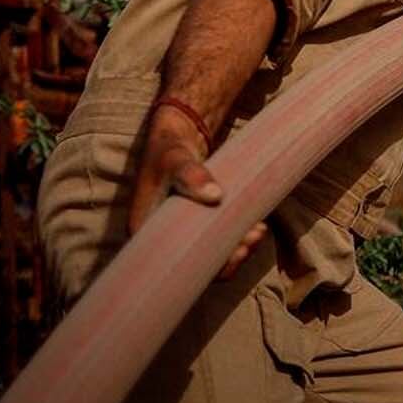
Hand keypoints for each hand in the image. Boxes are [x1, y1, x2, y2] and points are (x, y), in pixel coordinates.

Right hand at [126, 105, 267, 280]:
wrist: (174, 137)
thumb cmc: (169, 149)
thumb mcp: (176, 159)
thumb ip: (191, 174)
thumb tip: (215, 195)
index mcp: (144, 230)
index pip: (176, 263)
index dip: (209, 265)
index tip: (237, 251)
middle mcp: (158, 238)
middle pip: (194, 264)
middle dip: (227, 258)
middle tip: (252, 240)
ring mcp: (176, 233)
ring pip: (207, 254)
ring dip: (234, 249)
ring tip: (258, 232)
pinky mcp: (191, 225)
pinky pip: (213, 241)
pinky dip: (234, 238)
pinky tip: (255, 227)